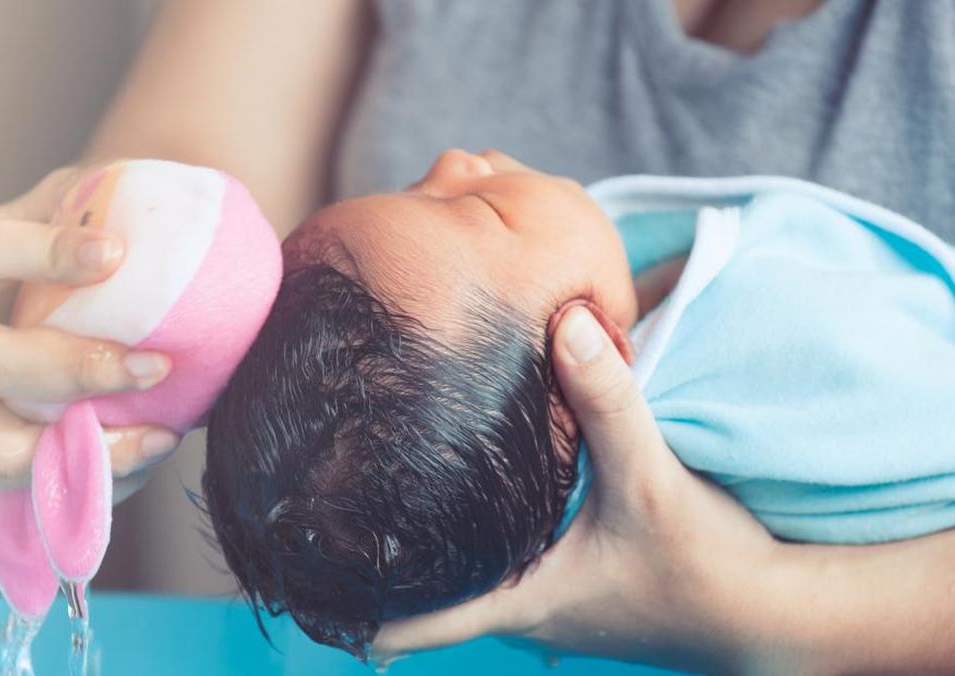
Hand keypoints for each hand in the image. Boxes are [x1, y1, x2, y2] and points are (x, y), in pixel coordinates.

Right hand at [0, 165, 179, 508]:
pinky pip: (24, 490)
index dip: (46, 251)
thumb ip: (82, 203)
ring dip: (91, 446)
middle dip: (79, 368)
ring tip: (161, 434)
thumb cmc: (28, 268)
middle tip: (156, 365)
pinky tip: (143, 456)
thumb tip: (148, 200)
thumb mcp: (40, 222)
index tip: (118, 252)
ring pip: (0, 450)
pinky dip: (92, 480)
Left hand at [372, 306, 781, 671]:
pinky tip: (476, 493)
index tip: (309, 581)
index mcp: (522, 602)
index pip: (420, 623)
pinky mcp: (578, 587)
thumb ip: (608, 401)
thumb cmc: (709, 566)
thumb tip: (566, 320)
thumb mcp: (650, 479)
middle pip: (432, 596)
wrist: (775, 613)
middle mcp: (527, 611)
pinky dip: (482, 536)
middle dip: (388, 561)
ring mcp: (552, 605)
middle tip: (332, 509)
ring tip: (386, 489)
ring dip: (436, 545)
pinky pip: (510, 564)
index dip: (361, 609)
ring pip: (471, 578)